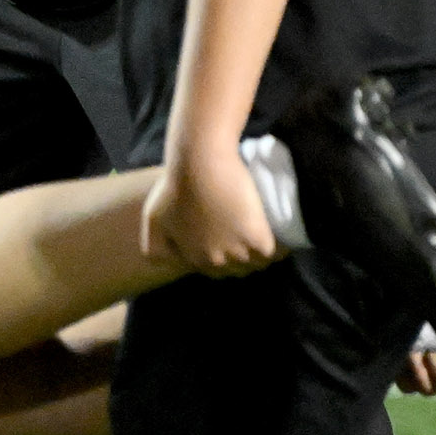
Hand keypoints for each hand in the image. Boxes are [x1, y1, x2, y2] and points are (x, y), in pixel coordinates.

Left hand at [142, 138, 284, 276]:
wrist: (199, 163)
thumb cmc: (174, 185)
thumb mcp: (154, 219)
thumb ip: (156, 247)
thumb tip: (169, 265)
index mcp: (193, 257)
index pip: (214, 271)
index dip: (224, 259)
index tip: (232, 245)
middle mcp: (215, 260)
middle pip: (236, 270)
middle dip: (243, 259)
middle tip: (250, 241)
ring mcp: (236, 250)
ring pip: (255, 264)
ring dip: (261, 255)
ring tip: (267, 240)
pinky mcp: (257, 238)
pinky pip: (273, 254)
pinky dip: (280, 249)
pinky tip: (282, 239)